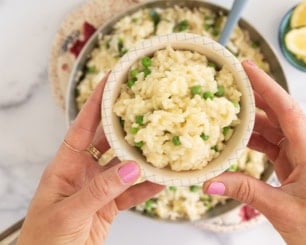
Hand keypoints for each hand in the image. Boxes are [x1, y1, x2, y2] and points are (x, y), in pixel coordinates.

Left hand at [18, 74, 162, 243]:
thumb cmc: (44, 241)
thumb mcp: (68, 213)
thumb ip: (100, 190)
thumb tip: (130, 168)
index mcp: (65, 166)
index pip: (82, 127)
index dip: (96, 103)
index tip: (111, 80)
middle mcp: (82, 172)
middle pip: (106, 141)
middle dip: (124, 123)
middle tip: (144, 106)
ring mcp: (97, 189)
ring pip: (123, 166)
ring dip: (141, 157)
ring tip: (160, 142)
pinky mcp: (109, 206)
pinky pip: (131, 192)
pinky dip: (146, 187)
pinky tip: (161, 180)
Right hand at [204, 61, 305, 243]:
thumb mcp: (279, 209)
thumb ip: (244, 191)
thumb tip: (210, 183)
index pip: (287, 110)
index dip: (266, 86)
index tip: (247, 67)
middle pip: (280, 113)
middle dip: (257, 95)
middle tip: (233, 80)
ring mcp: (302, 157)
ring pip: (275, 129)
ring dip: (253, 119)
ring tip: (228, 108)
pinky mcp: (295, 166)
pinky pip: (273, 145)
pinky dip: (254, 140)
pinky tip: (237, 138)